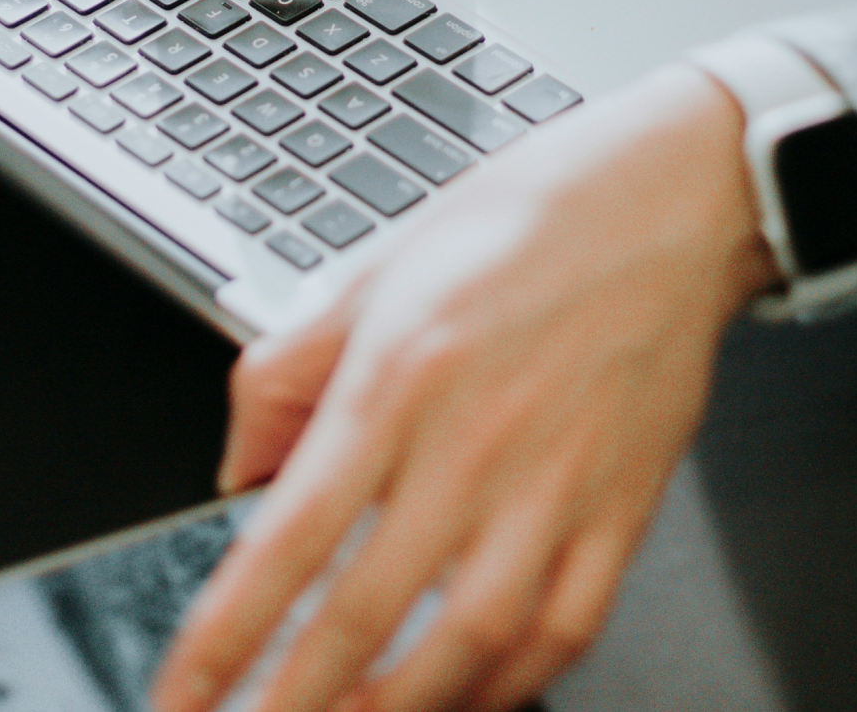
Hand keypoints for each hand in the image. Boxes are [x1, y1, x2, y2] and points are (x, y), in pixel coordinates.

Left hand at [151, 63, 779, 711]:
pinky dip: (513, 682)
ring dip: (399, 710)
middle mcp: (473, 437)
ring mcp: (557, 481)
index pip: (287, 534)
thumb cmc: (526, 217)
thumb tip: (240, 471)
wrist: (669, 196)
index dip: (226, 633)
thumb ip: (291, 368)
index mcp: (398, 372)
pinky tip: (472, 696)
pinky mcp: (623, 504)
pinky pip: (565, 625)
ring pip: (467, 642)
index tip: (187, 692)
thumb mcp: (378, 266)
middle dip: (295, 701)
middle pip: (364, 610)